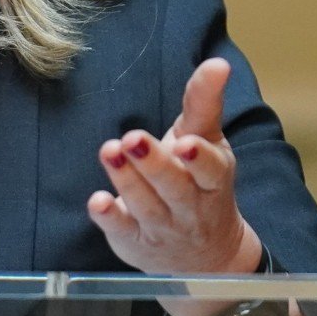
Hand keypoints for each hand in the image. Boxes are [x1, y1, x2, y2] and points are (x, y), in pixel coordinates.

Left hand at [87, 58, 261, 277]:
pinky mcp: (135, 240)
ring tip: (110, 151)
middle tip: (132, 139)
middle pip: (173, 186)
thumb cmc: (200, 181)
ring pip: (145, 204)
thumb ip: (204, 103)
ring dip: (126, 180)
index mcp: (213, 178)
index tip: (184, 142)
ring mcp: (163, 226)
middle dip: (153, 163)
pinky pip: (121, 229)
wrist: (206, 253)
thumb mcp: (206, 141)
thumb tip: (218, 63)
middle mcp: (190, 206)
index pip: (211, 170)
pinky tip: (97, 201)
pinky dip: (110, 216)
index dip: (198, 157)